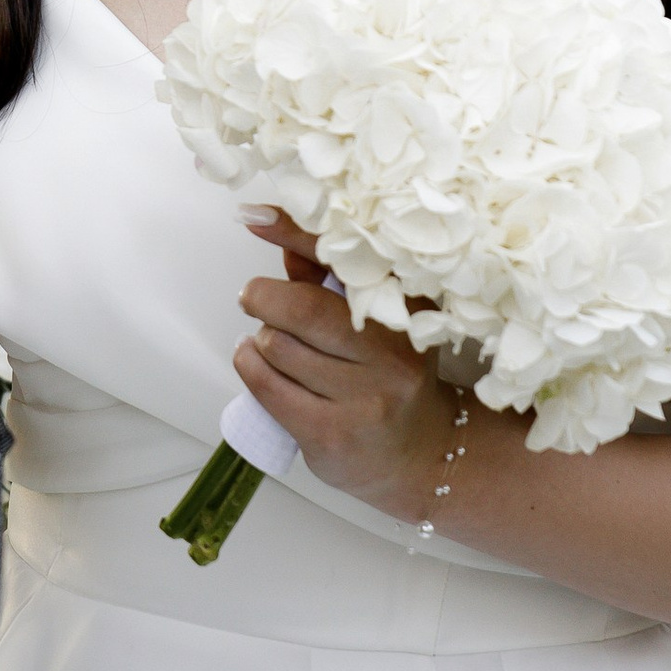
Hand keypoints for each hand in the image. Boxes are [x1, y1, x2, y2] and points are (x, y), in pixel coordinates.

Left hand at [234, 216, 448, 521]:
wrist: (420, 454)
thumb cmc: (387, 375)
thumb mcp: (375, 320)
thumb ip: (326, 279)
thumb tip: (277, 233)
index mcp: (405, 310)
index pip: (345, 261)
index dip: (295, 233)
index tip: (255, 216)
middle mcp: (392, 353)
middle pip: (300, 310)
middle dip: (263, 298)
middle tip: (255, 298)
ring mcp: (364, 398)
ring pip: (276, 346)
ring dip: (260, 339)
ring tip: (276, 345)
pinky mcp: (331, 432)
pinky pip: (265, 385)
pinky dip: (250, 366)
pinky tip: (259, 363)